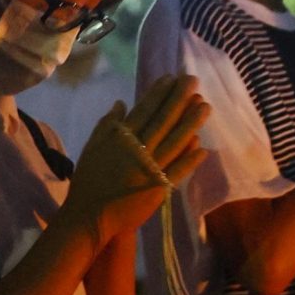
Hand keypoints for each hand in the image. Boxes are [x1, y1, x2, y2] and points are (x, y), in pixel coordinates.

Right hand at [68, 76, 209, 244]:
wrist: (90, 216)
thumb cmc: (89, 182)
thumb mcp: (91, 148)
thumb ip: (106, 126)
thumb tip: (120, 103)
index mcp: (120, 139)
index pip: (144, 111)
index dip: (158, 93)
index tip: (171, 78)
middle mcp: (138, 151)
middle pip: (162, 121)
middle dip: (179, 99)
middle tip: (193, 81)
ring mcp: (150, 170)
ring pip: (174, 142)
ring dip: (191, 124)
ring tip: (205, 106)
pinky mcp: (158, 189)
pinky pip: (177, 171)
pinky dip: (190, 160)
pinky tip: (203, 147)